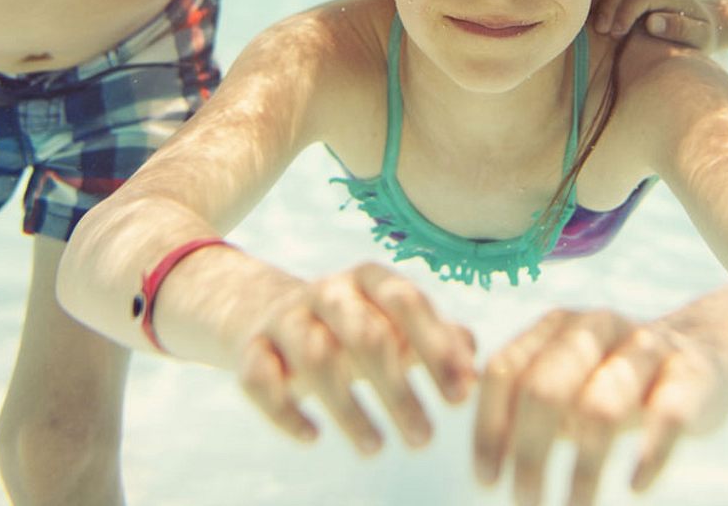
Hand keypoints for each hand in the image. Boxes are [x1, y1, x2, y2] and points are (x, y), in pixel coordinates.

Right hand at [235, 262, 476, 454]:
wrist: (267, 311)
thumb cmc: (354, 325)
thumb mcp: (397, 326)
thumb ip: (441, 342)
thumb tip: (477, 371)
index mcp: (370, 278)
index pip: (408, 303)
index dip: (436, 348)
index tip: (461, 398)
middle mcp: (328, 291)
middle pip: (366, 334)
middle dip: (398, 390)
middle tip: (424, 439)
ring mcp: (286, 317)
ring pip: (316, 358)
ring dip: (349, 408)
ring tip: (376, 448)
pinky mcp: (250, 347)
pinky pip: (259, 378)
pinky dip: (285, 410)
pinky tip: (312, 437)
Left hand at [474, 310, 727, 505]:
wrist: (705, 353)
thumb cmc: (615, 379)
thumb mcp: (568, 379)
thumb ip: (525, 398)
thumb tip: (482, 457)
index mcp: (558, 325)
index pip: (506, 371)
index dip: (490, 428)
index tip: (486, 480)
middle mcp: (598, 326)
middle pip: (545, 387)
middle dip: (529, 453)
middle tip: (525, 503)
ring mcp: (647, 347)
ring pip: (601, 406)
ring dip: (582, 469)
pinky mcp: (691, 374)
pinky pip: (667, 414)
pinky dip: (649, 453)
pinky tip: (636, 485)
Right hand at [590, 0, 713, 50]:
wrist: (703, 24)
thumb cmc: (702, 35)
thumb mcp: (701, 36)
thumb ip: (681, 29)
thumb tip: (652, 23)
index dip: (626, 12)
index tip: (616, 33)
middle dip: (610, 7)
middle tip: (601, 31)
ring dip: (602, 5)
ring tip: (595, 27)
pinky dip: (600, 2)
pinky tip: (591, 19)